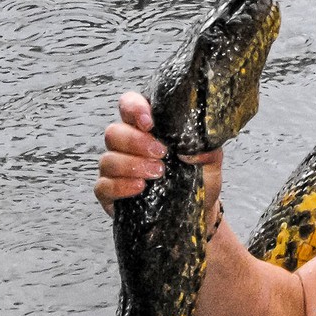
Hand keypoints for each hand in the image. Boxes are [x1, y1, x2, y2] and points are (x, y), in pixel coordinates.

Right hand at [95, 92, 222, 226]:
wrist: (199, 210)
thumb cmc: (200, 179)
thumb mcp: (211, 162)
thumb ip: (207, 150)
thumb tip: (194, 148)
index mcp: (148, 128)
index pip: (130, 105)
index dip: (134, 108)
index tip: (149, 122)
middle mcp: (127, 145)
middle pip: (114, 132)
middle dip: (135, 141)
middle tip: (161, 153)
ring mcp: (116, 169)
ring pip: (108, 159)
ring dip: (132, 165)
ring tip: (158, 173)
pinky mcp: (110, 193)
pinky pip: (104, 186)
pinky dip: (121, 186)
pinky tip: (140, 187)